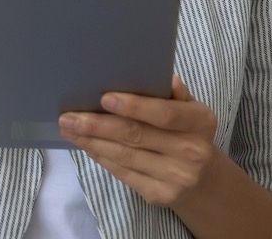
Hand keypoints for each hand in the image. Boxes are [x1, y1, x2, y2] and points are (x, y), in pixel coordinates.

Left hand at [57, 75, 217, 208]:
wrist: (203, 180)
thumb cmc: (187, 134)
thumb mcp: (189, 110)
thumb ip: (175, 95)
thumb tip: (165, 77)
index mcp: (200, 122)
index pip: (164, 113)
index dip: (134, 106)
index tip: (104, 98)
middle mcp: (192, 151)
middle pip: (136, 135)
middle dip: (98, 125)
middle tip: (68, 116)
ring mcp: (176, 176)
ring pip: (124, 156)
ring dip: (92, 141)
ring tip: (69, 129)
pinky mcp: (160, 194)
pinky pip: (124, 173)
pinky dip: (101, 157)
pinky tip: (86, 145)